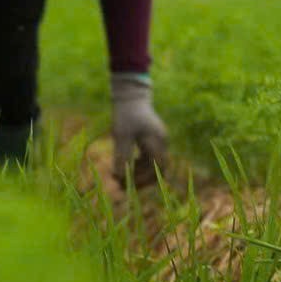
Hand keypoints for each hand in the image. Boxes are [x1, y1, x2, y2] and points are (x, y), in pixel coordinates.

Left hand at [109, 73, 167, 187]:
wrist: (130, 95)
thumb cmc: (125, 114)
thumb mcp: (121, 135)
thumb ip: (122, 156)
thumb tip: (118, 176)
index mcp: (157, 142)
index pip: (156, 169)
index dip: (142, 180)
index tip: (125, 184)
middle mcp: (162, 143)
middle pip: (157, 170)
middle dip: (141, 180)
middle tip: (122, 186)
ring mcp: (159, 142)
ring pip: (153, 166)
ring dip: (139, 174)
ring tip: (120, 179)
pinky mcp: (153, 141)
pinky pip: (149, 160)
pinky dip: (138, 166)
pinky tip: (125, 166)